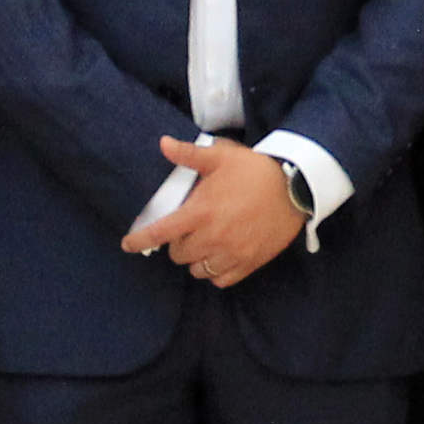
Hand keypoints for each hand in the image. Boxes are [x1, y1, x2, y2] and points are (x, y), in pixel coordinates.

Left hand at [121, 137, 297, 287]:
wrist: (295, 187)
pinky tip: (219, 257)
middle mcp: (213, 237)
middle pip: (178, 255)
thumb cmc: (254, 170)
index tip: (128, 244)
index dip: (139, 240)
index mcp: (201, 212)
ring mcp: (231, 253)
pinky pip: (220, 279)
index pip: (161, 233)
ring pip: (198, 270)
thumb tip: (163, 143)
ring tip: (204, 244)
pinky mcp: (248, 263)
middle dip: (178, 244)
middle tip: (188, 230)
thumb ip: (189, 155)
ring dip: (196, 259)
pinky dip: (215, 272)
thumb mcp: (220, 157)